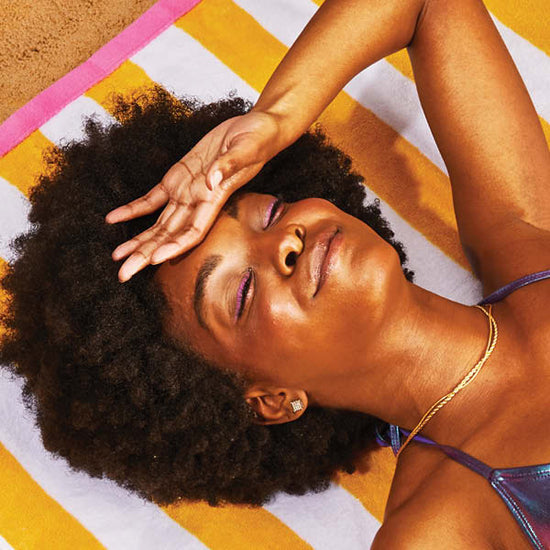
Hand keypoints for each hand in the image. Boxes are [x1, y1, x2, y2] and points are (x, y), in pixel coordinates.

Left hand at [105, 110, 280, 281]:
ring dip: (138, 241)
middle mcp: (199, 202)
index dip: (175, 246)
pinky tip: (114, 219)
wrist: (256, 127)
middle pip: (169, 236)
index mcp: (215, 198)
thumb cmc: (258, 139)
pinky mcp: (178, 178)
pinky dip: (133, 209)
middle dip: (146, 255)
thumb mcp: (247, 148)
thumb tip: (211, 180)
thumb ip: (229, 165)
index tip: (154, 259)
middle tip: (124, 274)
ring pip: (158, 223)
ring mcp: (186, 192)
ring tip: (116, 256)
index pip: (193, 231)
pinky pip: (152, 198)